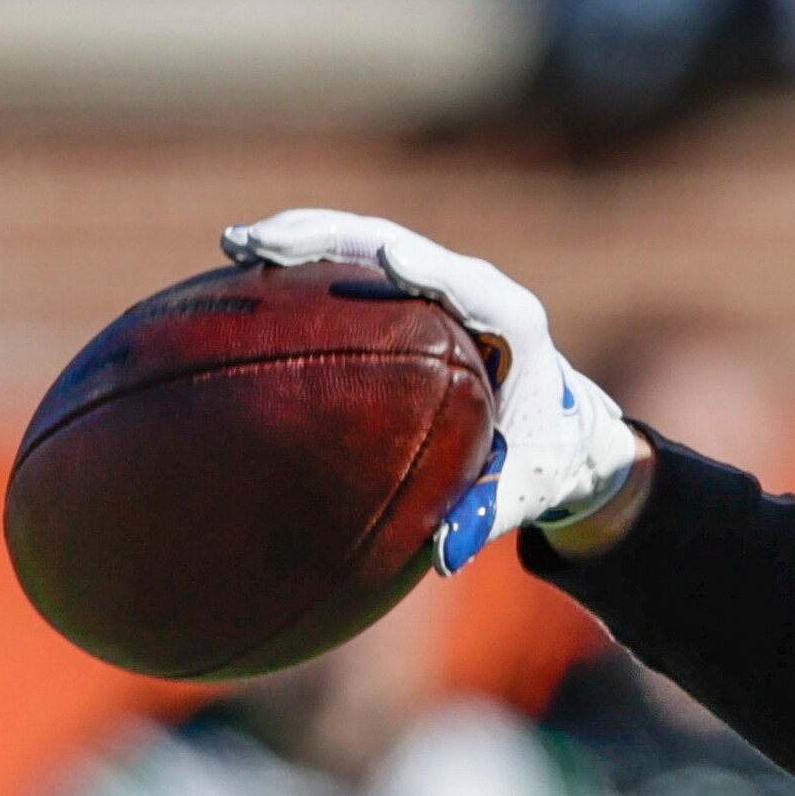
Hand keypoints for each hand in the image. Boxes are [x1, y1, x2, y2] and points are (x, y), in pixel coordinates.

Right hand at [220, 210, 644, 570]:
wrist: (559, 434)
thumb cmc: (542, 462)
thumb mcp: (522, 494)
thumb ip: (486, 519)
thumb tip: (443, 557)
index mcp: (514, 322)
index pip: (469, 286)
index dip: (428, 270)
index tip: (389, 262)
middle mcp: (474, 289)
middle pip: (397, 245)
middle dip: (331, 239)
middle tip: (262, 246)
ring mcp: (436, 282)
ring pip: (366, 244)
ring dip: (304, 238)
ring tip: (236, 246)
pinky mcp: (406, 292)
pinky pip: (352, 265)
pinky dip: (304, 263)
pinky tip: (245, 269)